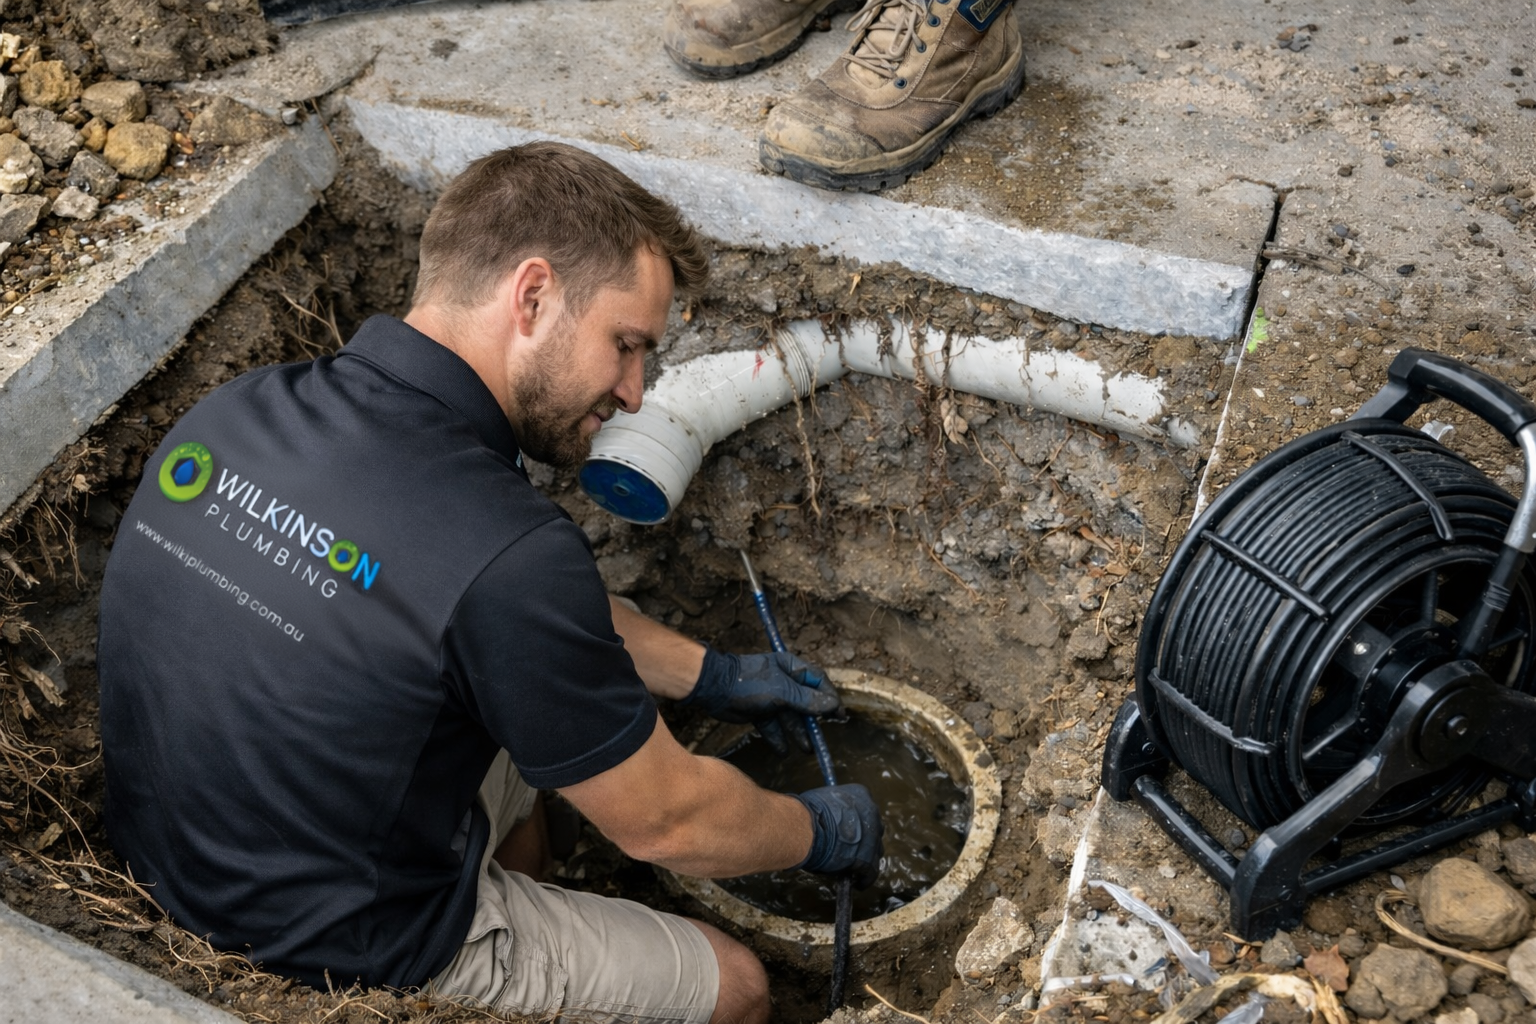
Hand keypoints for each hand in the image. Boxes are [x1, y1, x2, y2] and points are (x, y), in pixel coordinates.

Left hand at [681, 648, 839, 753]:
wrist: (714, 688)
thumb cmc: (749, 683)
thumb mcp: (782, 691)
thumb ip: (807, 700)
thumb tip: (832, 706)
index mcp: (792, 668)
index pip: (819, 682)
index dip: (830, 698)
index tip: (838, 716)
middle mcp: (785, 682)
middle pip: (806, 703)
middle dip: (813, 722)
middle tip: (821, 739)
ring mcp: (772, 697)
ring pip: (790, 717)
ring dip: (798, 733)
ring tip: (805, 750)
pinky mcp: (760, 711)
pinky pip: (774, 726)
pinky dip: (778, 738)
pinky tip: (783, 751)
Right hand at [794, 784, 883, 889]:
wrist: (804, 828)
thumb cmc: (806, 812)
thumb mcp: (822, 799)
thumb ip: (833, 807)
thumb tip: (828, 817)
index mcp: (861, 794)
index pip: (865, 808)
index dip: (857, 820)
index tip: (849, 828)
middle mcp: (871, 812)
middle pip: (874, 828)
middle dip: (865, 837)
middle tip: (852, 846)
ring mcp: (872, 836)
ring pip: (875, 849)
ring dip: (866, 856)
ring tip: (855, 865)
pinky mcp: (867, 859)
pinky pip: (871, 872)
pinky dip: (865, 878)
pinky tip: (858, 883)